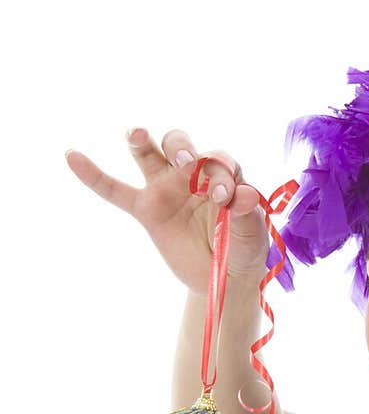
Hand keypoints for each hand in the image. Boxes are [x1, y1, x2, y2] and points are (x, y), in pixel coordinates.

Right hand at [65, 127, 269, 294]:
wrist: (224, 278)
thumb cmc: (243, 249)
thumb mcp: (251, 234)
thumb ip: (246, 213)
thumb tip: (245, 195)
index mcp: (223, 175)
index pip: (218, 162)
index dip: (219, 174)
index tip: (224, 198)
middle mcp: (192, 175)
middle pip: (181, 146)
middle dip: (184, 150)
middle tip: (188, 163)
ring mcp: (166, 188)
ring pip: (149, 155)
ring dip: (143, 142)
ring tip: (137, 135)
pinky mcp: (146, 209)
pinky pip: (115, 191)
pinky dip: (93, 175)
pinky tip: (72, 156)